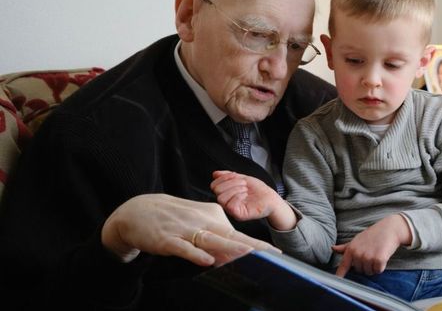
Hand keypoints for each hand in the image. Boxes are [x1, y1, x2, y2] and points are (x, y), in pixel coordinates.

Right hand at [100, 193, 277, 266]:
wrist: (137, 211)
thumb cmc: (172, 217)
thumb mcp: (197, 221)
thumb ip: (214, 237)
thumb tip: (230, 256)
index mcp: (212, 214)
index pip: (237, 232)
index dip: (256, 244)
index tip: (275, 252)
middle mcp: (202, 221)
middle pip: (231, 235)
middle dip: (252, 245)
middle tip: (273, 254)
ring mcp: (185, 230)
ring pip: (211, 240)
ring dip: (230, 247)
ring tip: (249, 252)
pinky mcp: (168, 240)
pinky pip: (184, 248)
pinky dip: (196, 254)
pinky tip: (207, 260)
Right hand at [210, 170, 293, 229]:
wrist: (271, 198)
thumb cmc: (258, 190)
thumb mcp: (243, 178)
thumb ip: (229, 176)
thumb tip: (215, 174)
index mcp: (227, 193)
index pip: (214, 185)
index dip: (224, 178)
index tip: (236, 176)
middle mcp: (227, 202)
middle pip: (217, 190)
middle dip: (232, 183)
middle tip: (243, 184)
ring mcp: (231, 210)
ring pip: (222, 198)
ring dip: (236, 189)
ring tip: (246, 190)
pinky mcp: (237, 215)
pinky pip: (230, 205)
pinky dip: (238, 197)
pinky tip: (245, 196)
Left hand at [332, 214, 410, 276]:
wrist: (390, 228)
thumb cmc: (373, 234)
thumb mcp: (357, 239)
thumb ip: (345, 247)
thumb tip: (333, 248)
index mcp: (351, 249)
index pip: (343, 265)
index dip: (339, 275)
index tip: (336, 281)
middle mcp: (358, 253)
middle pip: (360, 271)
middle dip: (366, 265)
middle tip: (371, 253)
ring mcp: (368, 257)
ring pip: (369, 272)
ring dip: (374, 266)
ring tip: (377, 253)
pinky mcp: (378, 259)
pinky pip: (378, 270)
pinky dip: (381, 266)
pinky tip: (383, 256)